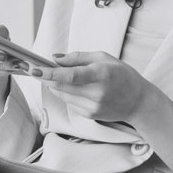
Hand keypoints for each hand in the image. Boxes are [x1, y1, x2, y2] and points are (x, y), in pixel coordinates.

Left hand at [33, 51, 154, 122]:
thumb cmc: (121, 75)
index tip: (35, 69)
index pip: (70, 76)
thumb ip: (78, 57)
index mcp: (101, 74)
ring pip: (63, 95)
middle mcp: (96, 93)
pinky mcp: (90, 115)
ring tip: (66, 77)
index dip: (50, 73)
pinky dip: (68, 94)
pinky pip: (70, 103)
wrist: (138, 101)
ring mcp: (93, 107)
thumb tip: (54, 59)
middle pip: (61, 87)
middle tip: (39, 69)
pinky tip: (79, 89)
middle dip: (48, 78)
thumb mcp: (103, 58)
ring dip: (57, 86)